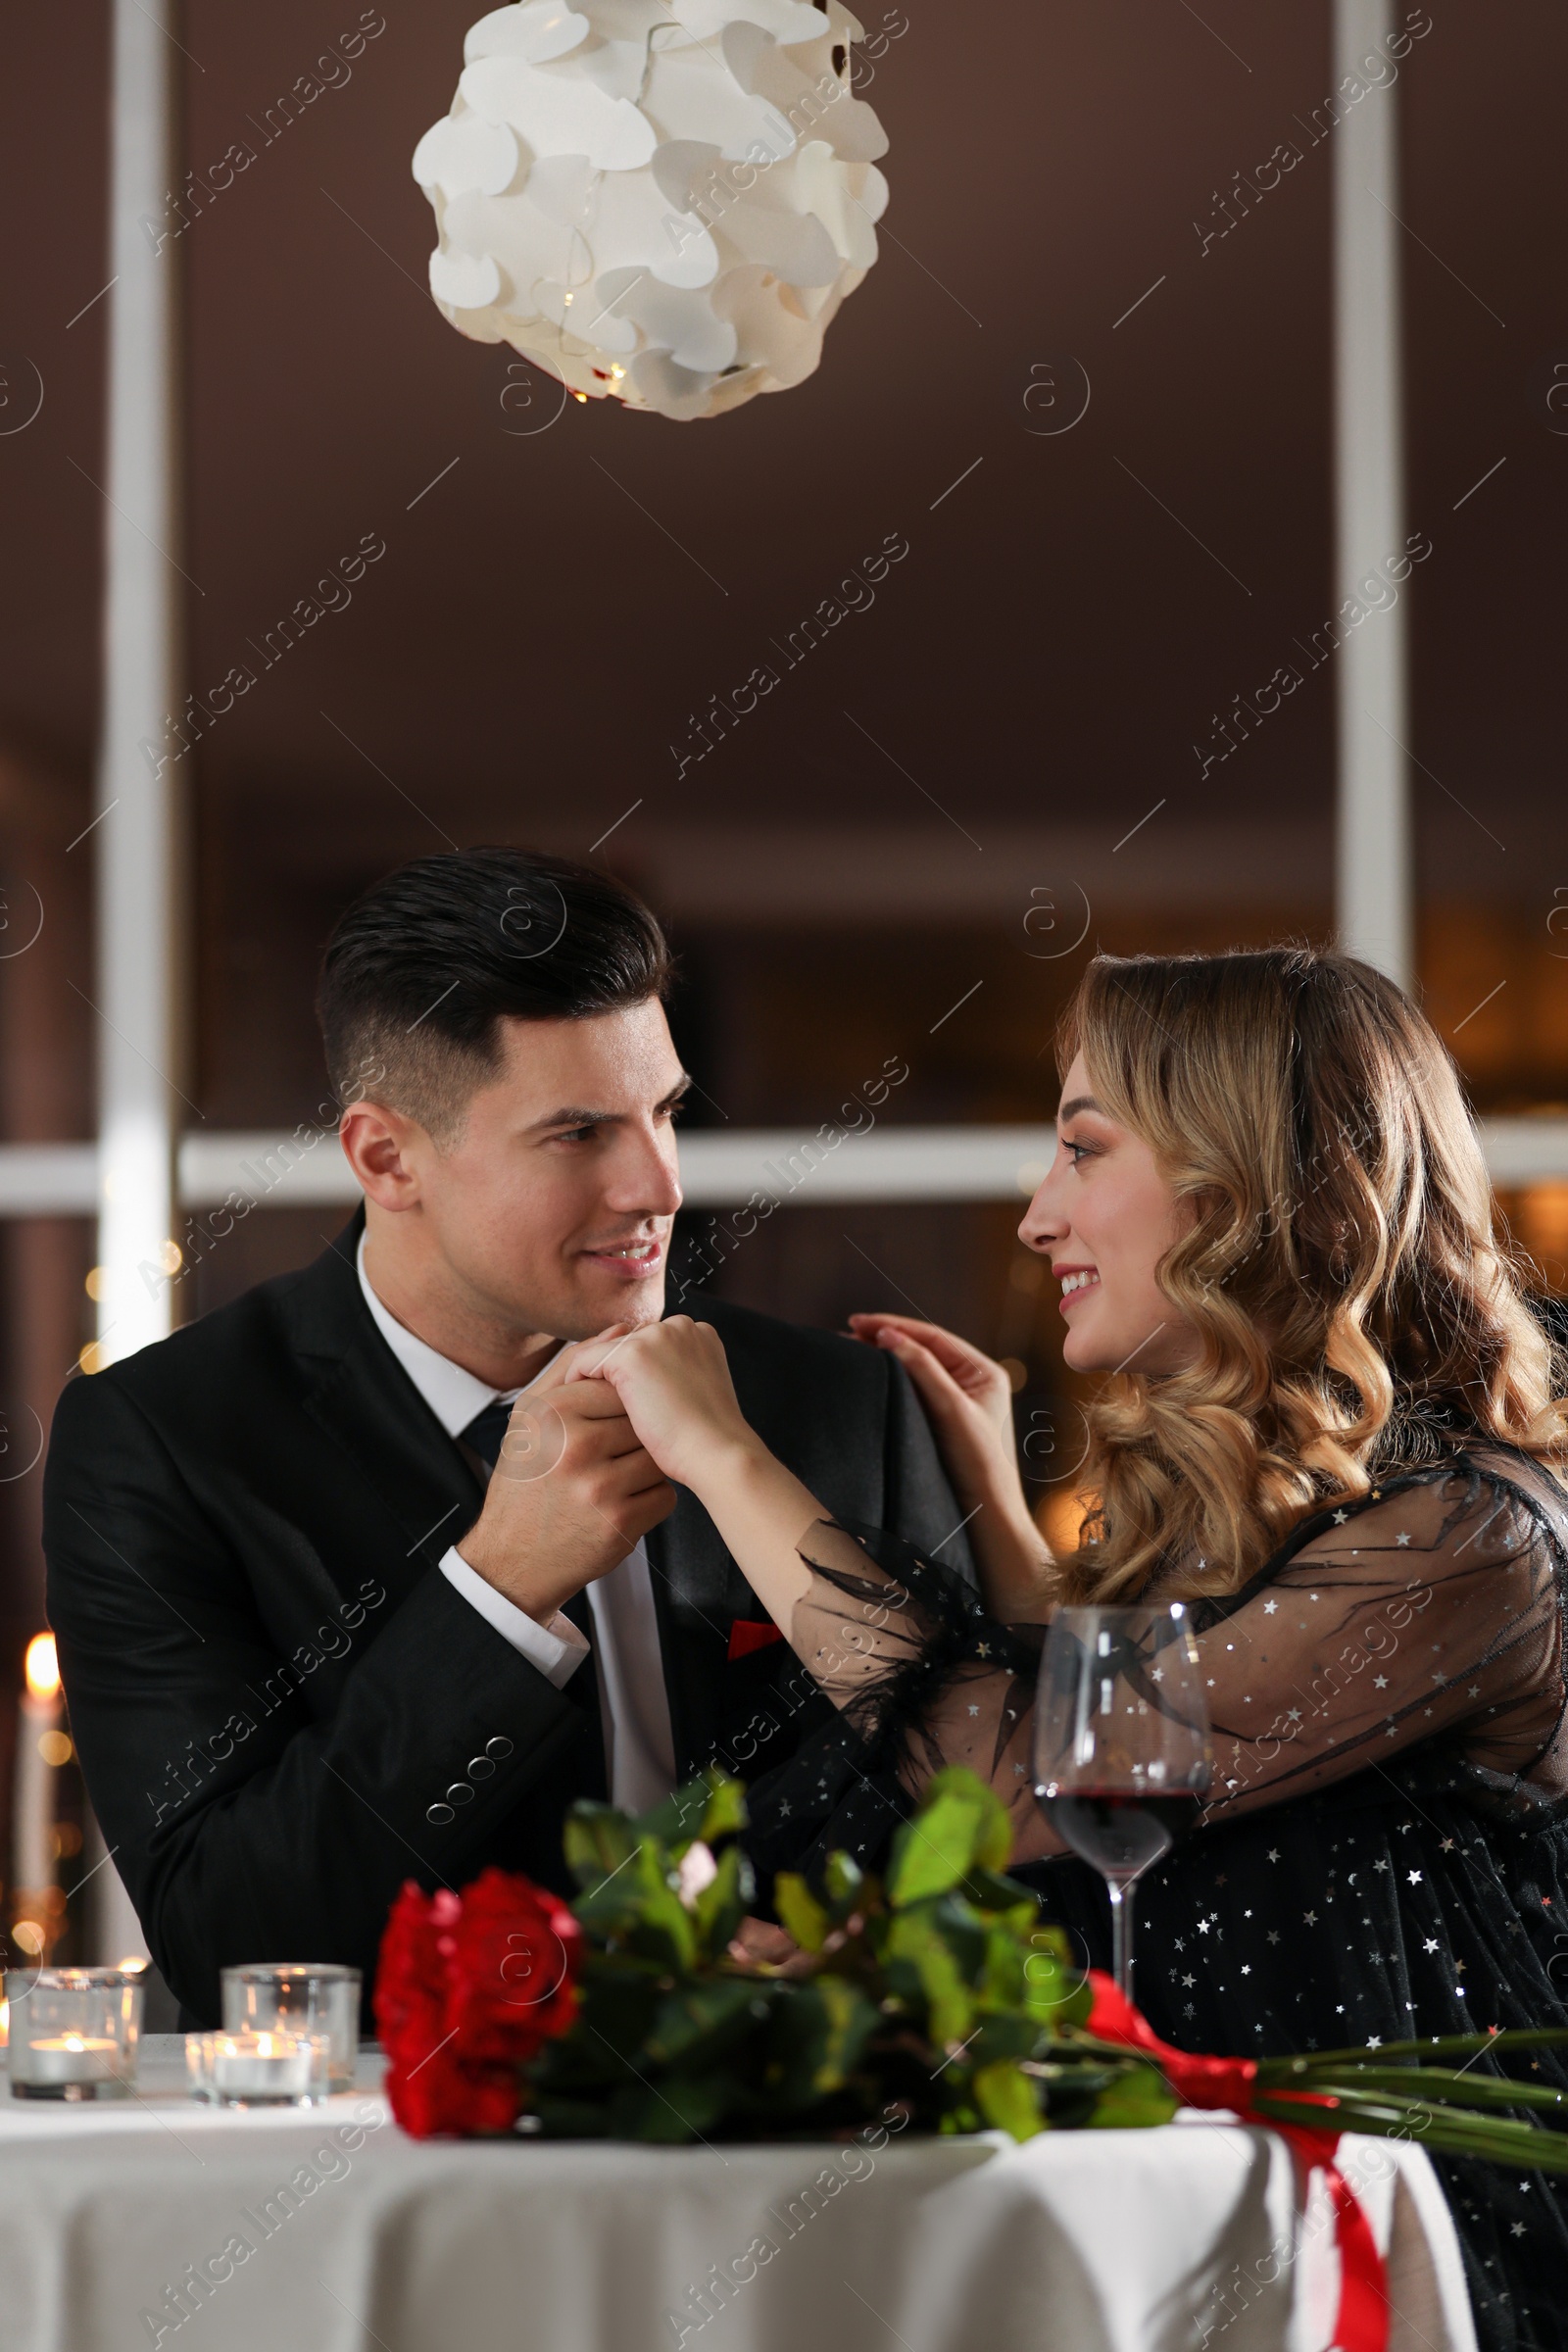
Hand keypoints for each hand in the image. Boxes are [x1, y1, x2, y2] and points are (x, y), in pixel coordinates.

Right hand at [456, 1338, 675, 1619]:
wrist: (512, 1558)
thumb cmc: (524, 1482)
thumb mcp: (529, 1416)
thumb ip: (572, 1367)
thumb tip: (621, 1331)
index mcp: (552, 1413)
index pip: (618, 1384)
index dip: (623, 1403)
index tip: (610, 1420)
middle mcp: (575, 1447)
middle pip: (642, 1419)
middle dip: (637, 1434)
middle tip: (614, 1452)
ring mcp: (600, 1486)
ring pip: (658, 1456)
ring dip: (647, 1467)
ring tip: (616, 1477)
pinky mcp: (621, 1523)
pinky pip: (664, 1495)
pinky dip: (651, 1499)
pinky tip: (622, 1503)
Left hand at [566, 1316, 755, 1492]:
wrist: (717, 1454)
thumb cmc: (707, 1440)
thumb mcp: (694, 1396)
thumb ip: (674, 1377)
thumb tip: (641, 1386)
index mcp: (699, 1334)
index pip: (652, 1343)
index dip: (634, 1371)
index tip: (617, 1400)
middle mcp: (678, 1326)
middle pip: (628, 1342)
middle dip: (613, 1370)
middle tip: (591, 1404)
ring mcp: (655, 1337)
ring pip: (606, 1350)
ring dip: (594, 1377)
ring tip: (581, 1409)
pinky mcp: (631, 1355)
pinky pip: (586, 1361)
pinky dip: (576, 1382)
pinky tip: (575, 1411)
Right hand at [847, 1314, 1016, 1512]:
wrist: (987, 1516)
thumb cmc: (979, 1463)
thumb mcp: (951, 1408)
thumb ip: (923, 1368)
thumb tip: (888, 1334)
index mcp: (983, 1371)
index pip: (932, 1336)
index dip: (894, 1326)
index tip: (857, 1322)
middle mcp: (972, 1383)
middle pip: (922, 1350)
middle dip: (885, 1340)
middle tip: (846, 1334)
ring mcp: (958, 1403)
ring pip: (915, 1371)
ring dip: (885, 1360)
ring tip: (851, 1351)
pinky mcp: (943, 1424)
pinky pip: (914, 1393)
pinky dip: (891, 1382)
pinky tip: (870, 1381)